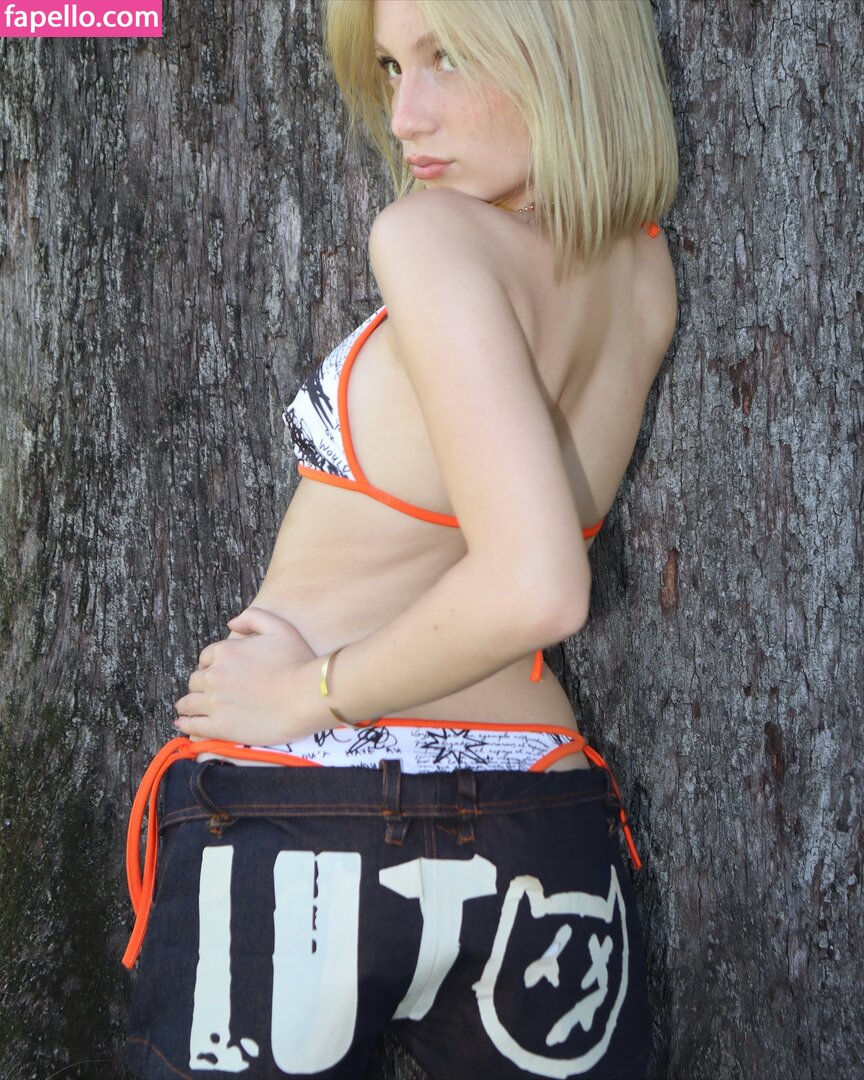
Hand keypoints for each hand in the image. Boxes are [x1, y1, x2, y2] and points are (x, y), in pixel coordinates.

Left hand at [174, 607, 317, 744]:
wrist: (305, 696)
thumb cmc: (297, 662)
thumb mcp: (279, 627)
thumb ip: (253, 617)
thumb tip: (232, 622)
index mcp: (225, 651)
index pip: (206, 658)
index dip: (211, 665)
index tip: (218, 673)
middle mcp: (214, 675)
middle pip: (195, 680)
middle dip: (200, 684)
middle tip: (209, 692)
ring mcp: (214, 702)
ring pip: (188, 703)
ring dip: (188, 704)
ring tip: (189, 709)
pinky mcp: (219, 726)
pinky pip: (193, 725)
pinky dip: (186, 723)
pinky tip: (184, 723)